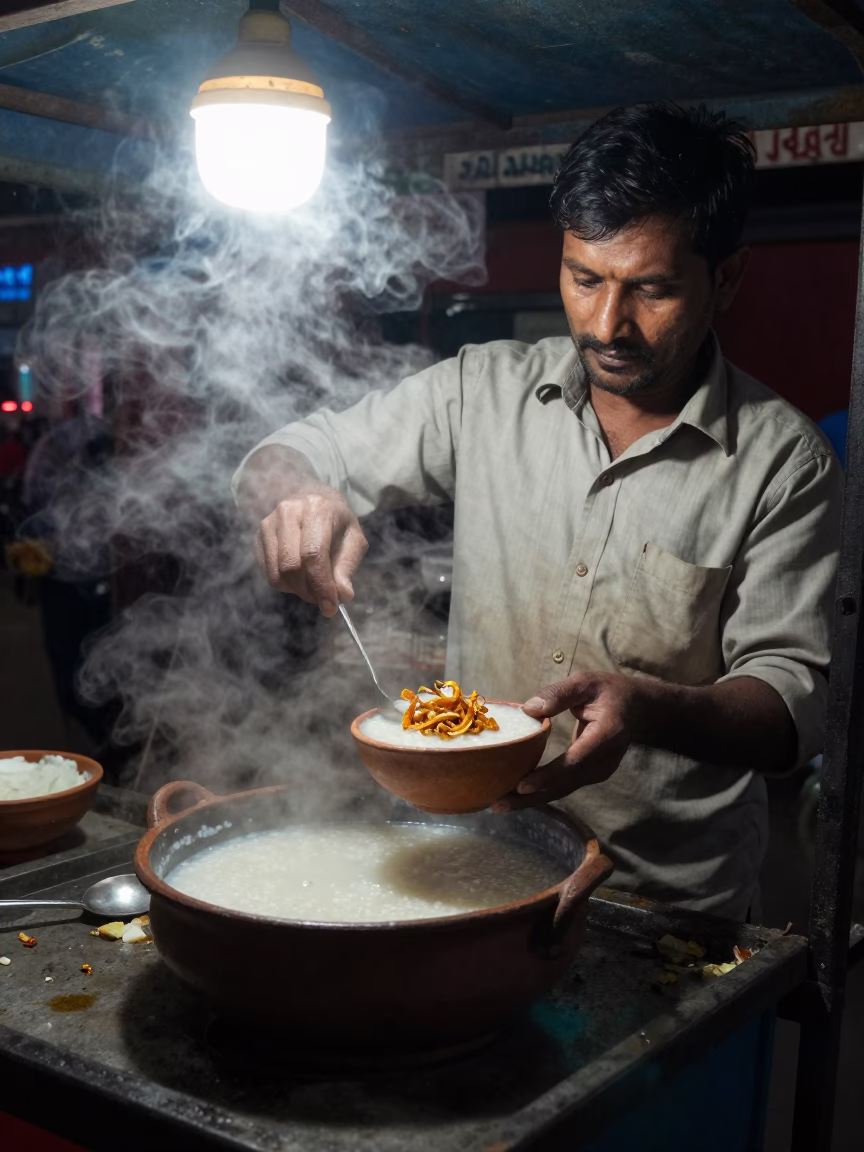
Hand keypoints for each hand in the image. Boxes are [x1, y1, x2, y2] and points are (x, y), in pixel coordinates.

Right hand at [254, 482, 367, 615]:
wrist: (308, 495)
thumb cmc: (336, 521)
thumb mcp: (353, 539)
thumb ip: (348, 566)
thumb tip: (343, 595)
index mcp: (317, 509)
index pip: (313, 554)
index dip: (321, 585)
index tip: (330, 607)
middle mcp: (288, 512)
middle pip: (291, 566)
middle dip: (309, 591)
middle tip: (323, 599)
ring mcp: (268, 523)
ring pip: (277, 573)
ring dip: (297, 590)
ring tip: (313, 588)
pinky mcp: (257, 536)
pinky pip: (268, 572)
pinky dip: (285, 584)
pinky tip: (299, 577)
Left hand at [492, 672, 642, 810]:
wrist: (640, 710)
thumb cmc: (610, 692)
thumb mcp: (586, 682)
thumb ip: (559, 694)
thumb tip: (528, 709)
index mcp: (607, 735)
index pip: (576, 760)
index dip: (549, 775)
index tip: (523, 785)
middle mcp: (605, 760)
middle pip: (566, 783)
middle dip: (532, 797)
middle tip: (498, 804)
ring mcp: (600, 771)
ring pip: (564, 789)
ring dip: (532, 800)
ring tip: (500, 805)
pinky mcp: (591, 775)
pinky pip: (564, 786)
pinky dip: (541, 793)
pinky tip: (517, 797)